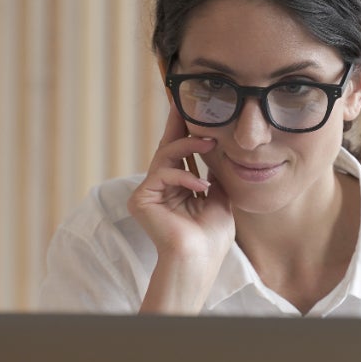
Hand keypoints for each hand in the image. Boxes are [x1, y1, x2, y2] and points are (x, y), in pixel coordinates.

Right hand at [128, 103, 234, 312]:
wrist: (199, 259)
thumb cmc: (211, 237)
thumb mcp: (219, 198)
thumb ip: (213, 174)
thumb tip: (217, 150)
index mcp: (177, 188)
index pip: (179, 154)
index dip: (184, 131)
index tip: (189, 108)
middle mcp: (159, 188)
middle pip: (167, 148)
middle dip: (178, 125)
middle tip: (185, 102)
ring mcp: (148, 193)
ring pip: (164, 157)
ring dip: (189, 146)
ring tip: (210, 142)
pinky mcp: (140, 199)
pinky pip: (161, 174)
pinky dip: (184, 177)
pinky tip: (201, 186)